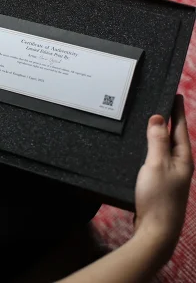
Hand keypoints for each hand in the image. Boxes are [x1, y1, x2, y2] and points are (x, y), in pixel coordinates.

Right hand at [134, 95, 193, 260]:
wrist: (156, 230)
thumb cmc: (158, 196)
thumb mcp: (156, 164)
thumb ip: (157, 140)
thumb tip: (158, 117)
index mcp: (183, 158)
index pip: (180, 128)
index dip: (177, 111)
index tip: (175, 94)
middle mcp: (180, 164)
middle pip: (173, 136)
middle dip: (168, 119)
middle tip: (158, 102)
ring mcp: (170, 174)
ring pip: (164, 147)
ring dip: (157, 133)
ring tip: (147, 119)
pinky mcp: (160, 181)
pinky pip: (156, 156)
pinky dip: (150, 146)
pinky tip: (141, 146)